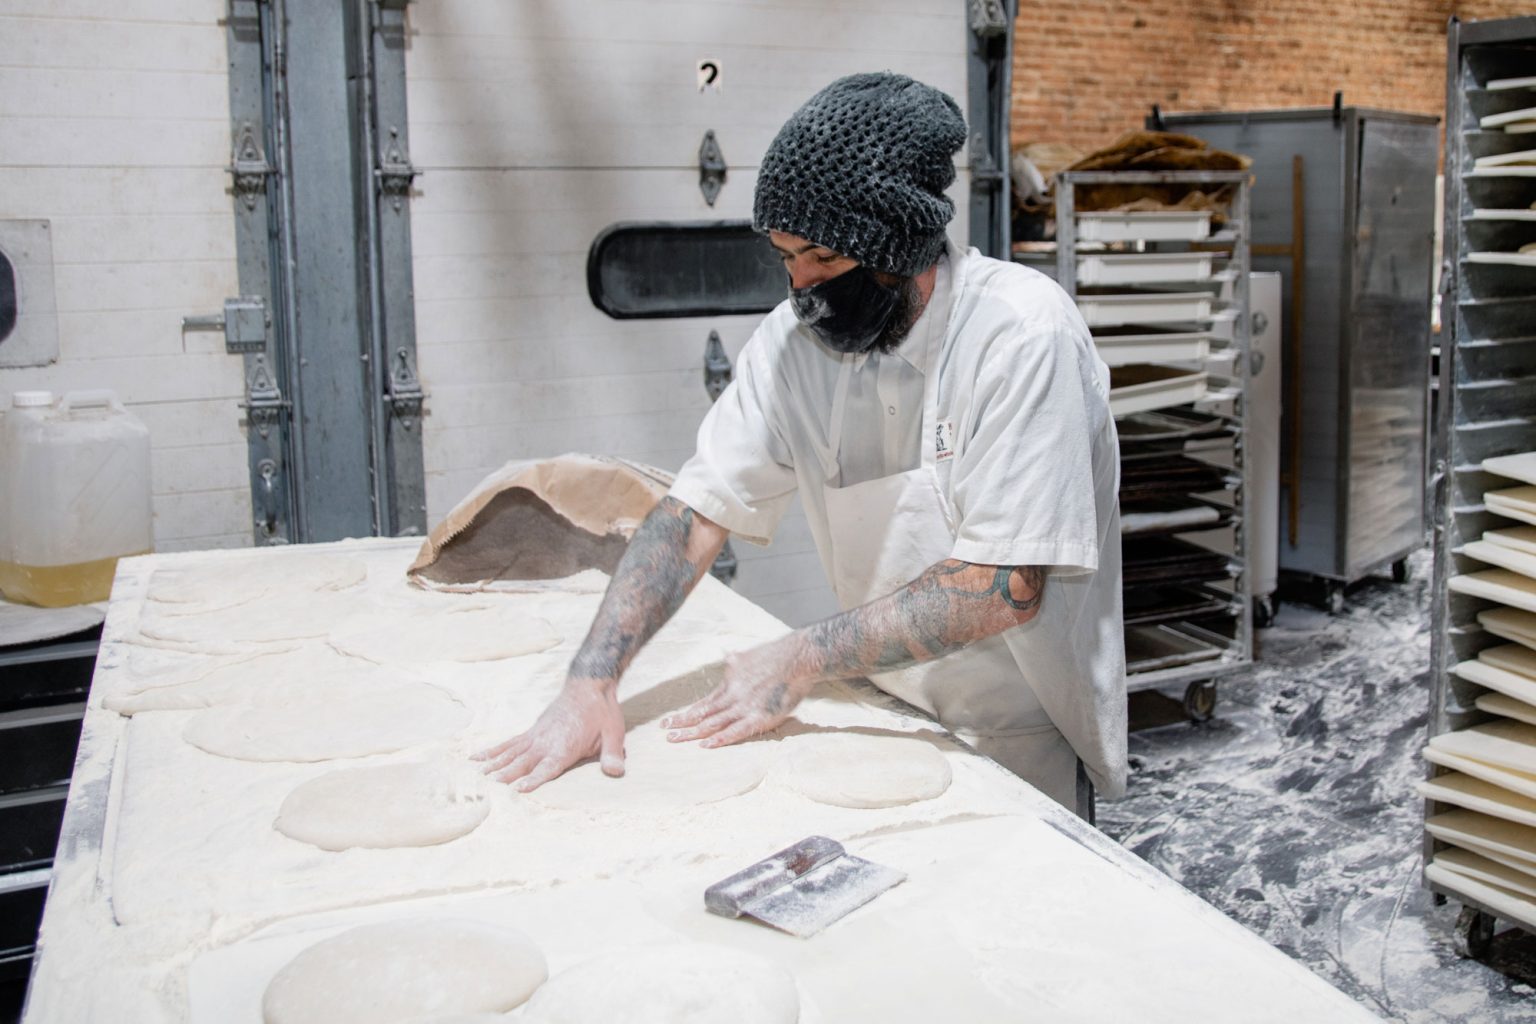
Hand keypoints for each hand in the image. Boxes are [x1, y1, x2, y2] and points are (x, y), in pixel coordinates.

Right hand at [474, 681, 625, 791]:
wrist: (589, 685)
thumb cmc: (602, 712)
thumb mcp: (614, 733)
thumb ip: (612, 755)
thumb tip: (616, 773)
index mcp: (564, 746)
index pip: (548, 766)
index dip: (534, 779)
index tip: (519, 790)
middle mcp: (546, 741)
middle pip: (523, 762)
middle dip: (507, 775)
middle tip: (489, 787)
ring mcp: (536, 735)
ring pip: (511, 752)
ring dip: (495, 765)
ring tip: (477, 776)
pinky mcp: (532, 730)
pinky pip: (510, 742)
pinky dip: (493, 751)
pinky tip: (477, 758)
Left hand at [660, 651, 810, 746]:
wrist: (797, 657)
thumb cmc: (775, 655)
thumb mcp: (747, 655)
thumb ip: (735, 661)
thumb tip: (727, 657)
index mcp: (729, 683)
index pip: (703, 703)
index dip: (686, 713)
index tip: (669, 721)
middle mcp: (733, 695)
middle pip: (703, 714)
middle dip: (683, 724)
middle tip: (665, 733)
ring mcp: (746, 707)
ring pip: (714, 722)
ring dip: (693, 732)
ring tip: (674, 739)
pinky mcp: (761, 716)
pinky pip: (737, 731)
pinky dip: (721, 739)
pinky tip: (705, 745)